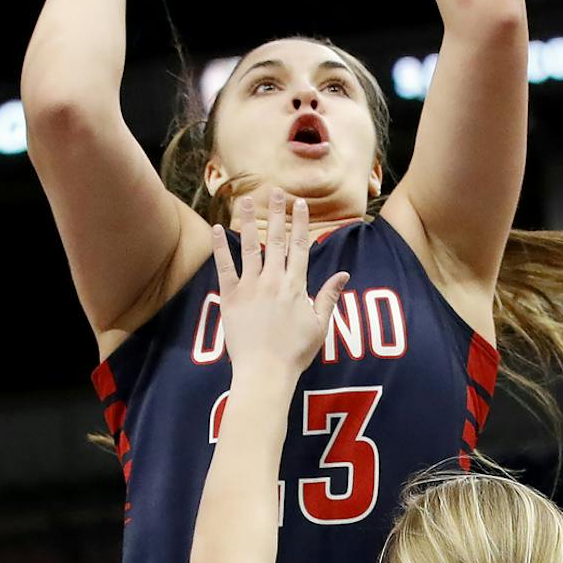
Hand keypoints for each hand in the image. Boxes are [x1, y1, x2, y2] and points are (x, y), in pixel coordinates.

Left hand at [212, 192, 349, 379]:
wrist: (265, 372)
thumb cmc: (295, 352)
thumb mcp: (320, 325)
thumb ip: (329, 296)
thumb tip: (344, 273)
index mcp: (296, 286)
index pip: (300, 247)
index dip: (300, 223)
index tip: (300, 203)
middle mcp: (274, 281)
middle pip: (276, 240)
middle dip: (276, 213)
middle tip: (275, 190)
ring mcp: (251, 287)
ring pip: (250, 248)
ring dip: (249, 221)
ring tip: (247, 199)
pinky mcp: (231, 297)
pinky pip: (224, 267)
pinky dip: (221, 248)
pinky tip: (218, 229)